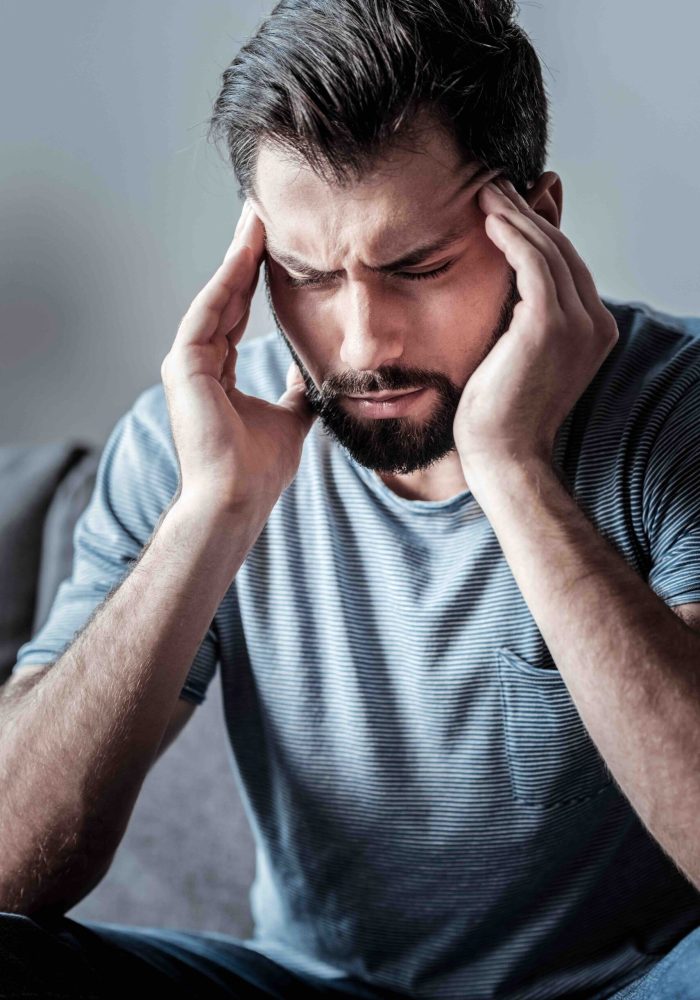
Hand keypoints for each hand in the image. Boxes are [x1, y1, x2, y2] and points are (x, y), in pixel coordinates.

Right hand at [160, 199, 316, 514]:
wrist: (237, 499)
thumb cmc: (259, 470)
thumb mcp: (291, 417)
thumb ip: (298, 389)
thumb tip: (315, 370)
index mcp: (219, 375)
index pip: (238, 315)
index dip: (257, 280)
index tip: (277, 244)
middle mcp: (199, 364)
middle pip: (225, 297)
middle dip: (246, 256)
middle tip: (264, 213)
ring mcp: (187, 364)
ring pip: (216, 297)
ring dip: (236, 257)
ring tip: (257, 217)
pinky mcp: (183, 365)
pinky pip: (209, 311)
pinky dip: (227, 280)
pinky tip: (246, 250)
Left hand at [453, 175, 618, 479]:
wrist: (503, 454)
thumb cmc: (500, 412)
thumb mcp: (518, 354)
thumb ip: (524, 316)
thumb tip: (509, 284)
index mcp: (593, 331)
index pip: (566, 267)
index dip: (536, 232)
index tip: (506, 208)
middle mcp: (595, 324)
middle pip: (562, 252)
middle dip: (527, 215)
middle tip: (494, 186)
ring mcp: (578, 324)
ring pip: (548, 251)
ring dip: (515, 216)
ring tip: (485, 192)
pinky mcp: (551, 324)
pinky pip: (534, 264)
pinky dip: (512, 236)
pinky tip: (489, 220)